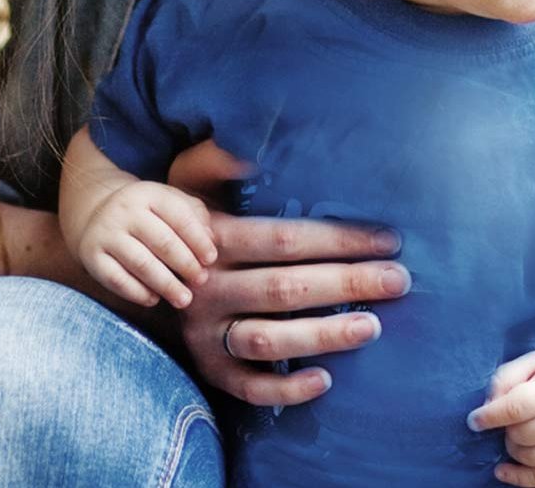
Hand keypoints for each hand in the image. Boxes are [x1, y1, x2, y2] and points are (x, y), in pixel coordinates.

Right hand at [76, 180, 216, 309]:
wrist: (98, 214)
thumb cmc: (148, 213)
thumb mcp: (171, 203)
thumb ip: (195, 216)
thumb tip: (210, 240)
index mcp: (148, 193)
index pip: (179, 216)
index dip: (198, 240)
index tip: (211, 259)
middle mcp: (124, 210)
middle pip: (162, 241)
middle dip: (186, 264)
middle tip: (200, 281)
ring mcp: (105, 233)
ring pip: (141, 263)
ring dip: (166, 284)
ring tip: (184, 299)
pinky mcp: (91, 256)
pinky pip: (117, 279)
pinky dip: (138, 293)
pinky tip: (154, 299)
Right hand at [166, 138, 407, 407]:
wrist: (135, 266)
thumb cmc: (190, 220)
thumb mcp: (191, 181)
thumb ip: (218, 159)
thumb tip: (250, 143)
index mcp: (212, 240)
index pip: (283, 239)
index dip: (336, 238)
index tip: (386, 238)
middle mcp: (207, 288)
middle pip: (283, 288)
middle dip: (346, 282)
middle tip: (399, 279)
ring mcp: (206, 334)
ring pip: (267, 341)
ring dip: (322, 335)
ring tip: (373, 326)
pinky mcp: (209, 369)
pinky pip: (247, 388)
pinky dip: (285, 390)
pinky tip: (326, 381)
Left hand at [468, 349, 534, 486]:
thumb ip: (506, 378)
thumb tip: (487, 407)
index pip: (516, 407)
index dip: (490, 416)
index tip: (474, 420)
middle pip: (519, 435)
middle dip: (506, 428)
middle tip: (513, 416)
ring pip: (526, 458)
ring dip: (513, 447)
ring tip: (521, 430)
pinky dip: (518, 478)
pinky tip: (502, 470)